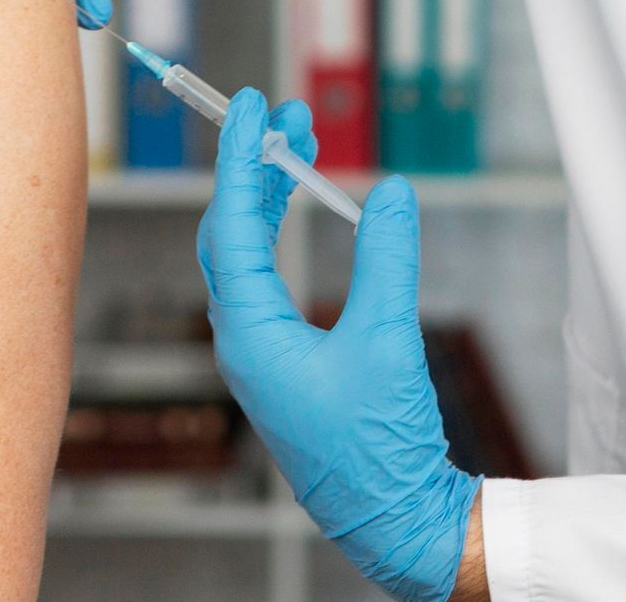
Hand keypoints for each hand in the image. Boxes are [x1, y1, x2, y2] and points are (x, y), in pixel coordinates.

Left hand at [197, 89, 479, 601]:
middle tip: (289, 116)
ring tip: (300, 147)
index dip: (240, 158)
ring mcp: (260, 353)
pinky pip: (265, 277)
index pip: (232, 225)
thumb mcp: (389, 340)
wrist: (395, 521)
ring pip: (246, 253)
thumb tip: (391, 191)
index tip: (247, 104)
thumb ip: (387, 259)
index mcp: (250, 335)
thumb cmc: (381, 444)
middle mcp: (243, 340)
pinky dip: (279, 232)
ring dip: (268, 196)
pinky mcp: (284, 361)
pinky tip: (302, 210)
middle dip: (256, 167)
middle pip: (230, 232)